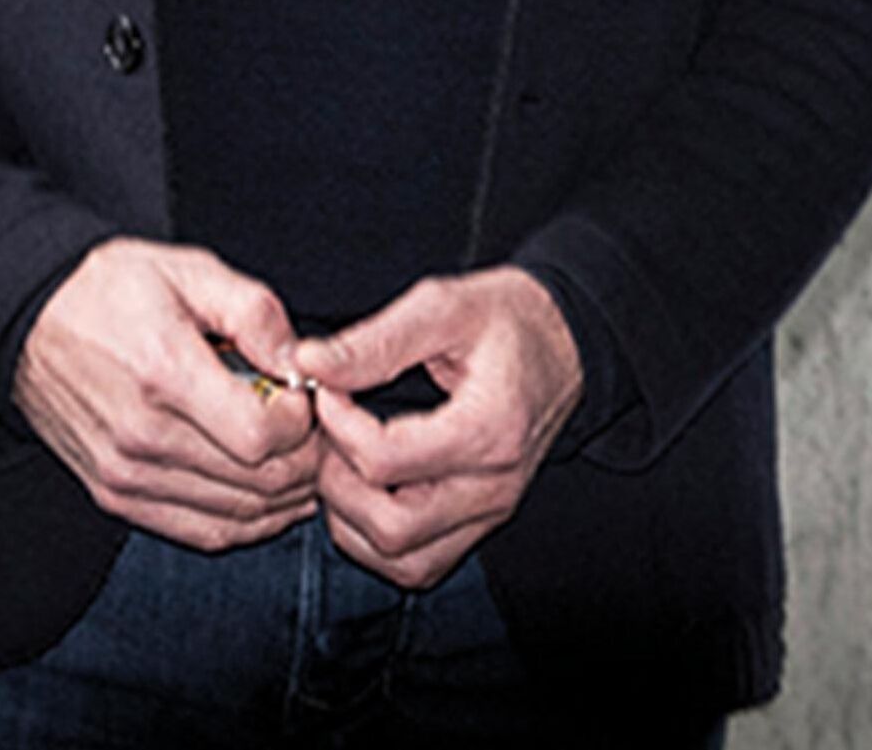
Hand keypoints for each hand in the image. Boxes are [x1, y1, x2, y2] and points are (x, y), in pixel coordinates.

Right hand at [15, 240, 326, 549]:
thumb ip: (253, 311)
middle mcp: (142, 435)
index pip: (262, 435)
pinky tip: (268, 498)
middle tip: (318, 433)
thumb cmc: (112, 289)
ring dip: (285, 497)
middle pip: (257, 481)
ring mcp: (125, 473)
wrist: (28, 319)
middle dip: (305, 461)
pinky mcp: (114, 495)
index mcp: (163, 372)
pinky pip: (201, 531)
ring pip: (237, 515)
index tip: (306, 396)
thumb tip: (302, 363)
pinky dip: (246, 524)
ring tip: (301, 462)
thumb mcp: (188, 269)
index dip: (303, 423)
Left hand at [290, 268, 581, 589]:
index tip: (326, 389)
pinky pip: (420, 564)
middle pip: (392, 527)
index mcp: (488, 430)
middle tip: (328, 435)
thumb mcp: (443, 307)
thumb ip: (373, 342)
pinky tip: (367, 491)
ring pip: (402, 561)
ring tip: (345, 461)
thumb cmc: (506, 320)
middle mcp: (493, 486)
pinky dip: (378, 541)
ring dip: (353, 520)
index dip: (336, 426)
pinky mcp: (482, 522)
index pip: (384, 461)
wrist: (564, 343)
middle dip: (337, 484)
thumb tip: (308, 363)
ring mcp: (490, 512)